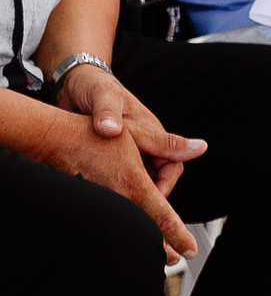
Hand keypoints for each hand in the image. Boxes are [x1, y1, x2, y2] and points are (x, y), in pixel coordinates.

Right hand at [29, 99, 203, 261]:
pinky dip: (118, 234)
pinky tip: (121, 238)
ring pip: (125, 232)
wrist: (48, 141)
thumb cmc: (90, 135)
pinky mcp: (83, 209)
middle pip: (145, 232)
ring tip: (154, 254)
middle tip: (174, 259)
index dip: (179, 238)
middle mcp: (117, 198)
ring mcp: (98, 206)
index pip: (164, 218)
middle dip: (162, 249)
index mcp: (134, 182)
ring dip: (139, 244)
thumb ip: (169, 144)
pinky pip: (106, 225)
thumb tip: (200, 147)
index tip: (190, 250)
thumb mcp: (136, 133)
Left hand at [56, 64, 195, 201]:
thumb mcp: (103, 97)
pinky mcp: (110, 154)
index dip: (165, 184)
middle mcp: (143, 142)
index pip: (172, 163)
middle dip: (150, 196)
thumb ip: (107, 113)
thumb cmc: (93, 87)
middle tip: (134, 212)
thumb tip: (112, 132)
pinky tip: (101, 197)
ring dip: (133, 193)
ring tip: (118, 209)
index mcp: (150, 129)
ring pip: (140, 179)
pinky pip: (120, 177)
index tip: (152, 199)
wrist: (73, 83)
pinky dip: (116, 189)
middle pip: (159, 176)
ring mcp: (127, 149)